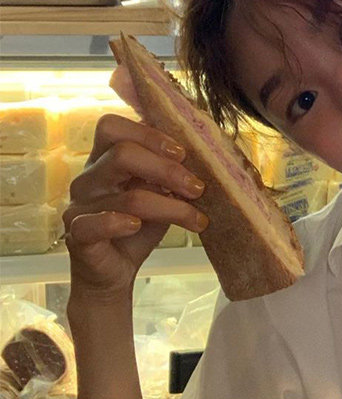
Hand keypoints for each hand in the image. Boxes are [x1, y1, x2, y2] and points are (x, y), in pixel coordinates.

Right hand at [63, 114, 208, 303]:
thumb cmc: (137, 227)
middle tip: (198, 188)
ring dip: (171, 207)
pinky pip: (93, 224)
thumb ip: (169, 176)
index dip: (149, 135)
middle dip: (168, 170)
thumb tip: (207, 161)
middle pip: (123, 154)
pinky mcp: (77, 234)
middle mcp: (89, 178)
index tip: (183, 154)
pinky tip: (137, 227)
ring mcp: (79, 205)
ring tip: (196, 219)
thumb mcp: (158, 195)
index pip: (113, 127)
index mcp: (105, 159)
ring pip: (128, 197)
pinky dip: (118, 223)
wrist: (115, 271)